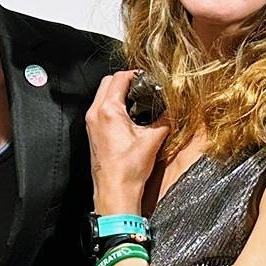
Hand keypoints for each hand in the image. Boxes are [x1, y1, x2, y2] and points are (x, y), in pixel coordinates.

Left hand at [86, 71, 169, 215]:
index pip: (118, 79)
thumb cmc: (129, 168)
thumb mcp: (153, 140)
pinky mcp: (93, 132)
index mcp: (108, 111)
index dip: (135, 74)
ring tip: (138, 99)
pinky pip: (100, 109)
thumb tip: (174, 108)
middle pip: (107, 83)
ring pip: (102, 95)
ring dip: (118, 93)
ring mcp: (91, 123)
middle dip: (125, 81)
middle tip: (143, 86)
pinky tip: (129, 114)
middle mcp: (95, 114)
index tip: (148, 78)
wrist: (114, 190)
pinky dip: (113, 105)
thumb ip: (165, 120)